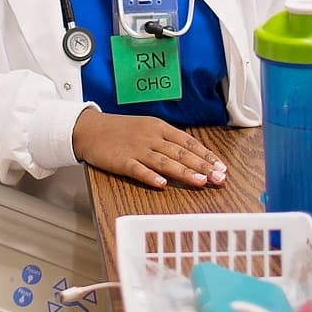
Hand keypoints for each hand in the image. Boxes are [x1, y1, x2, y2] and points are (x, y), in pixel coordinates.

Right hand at [72, 110, 227, 188]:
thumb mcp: (147, 128)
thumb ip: (168, 140)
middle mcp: (151, 137)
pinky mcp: (121, 161)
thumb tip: (193, 154)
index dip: (206, 155)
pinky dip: (150, 176)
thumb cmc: (121, 130)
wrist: (90, 128)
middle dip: (202, 166)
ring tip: (200, 182)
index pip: (188, 141)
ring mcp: (136, 149)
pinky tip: (161, 184)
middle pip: (180, 152)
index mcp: (159, 127)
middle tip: (219, 178)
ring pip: (164, 161)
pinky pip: (137, 169)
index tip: (221, 167)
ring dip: (183, 172)